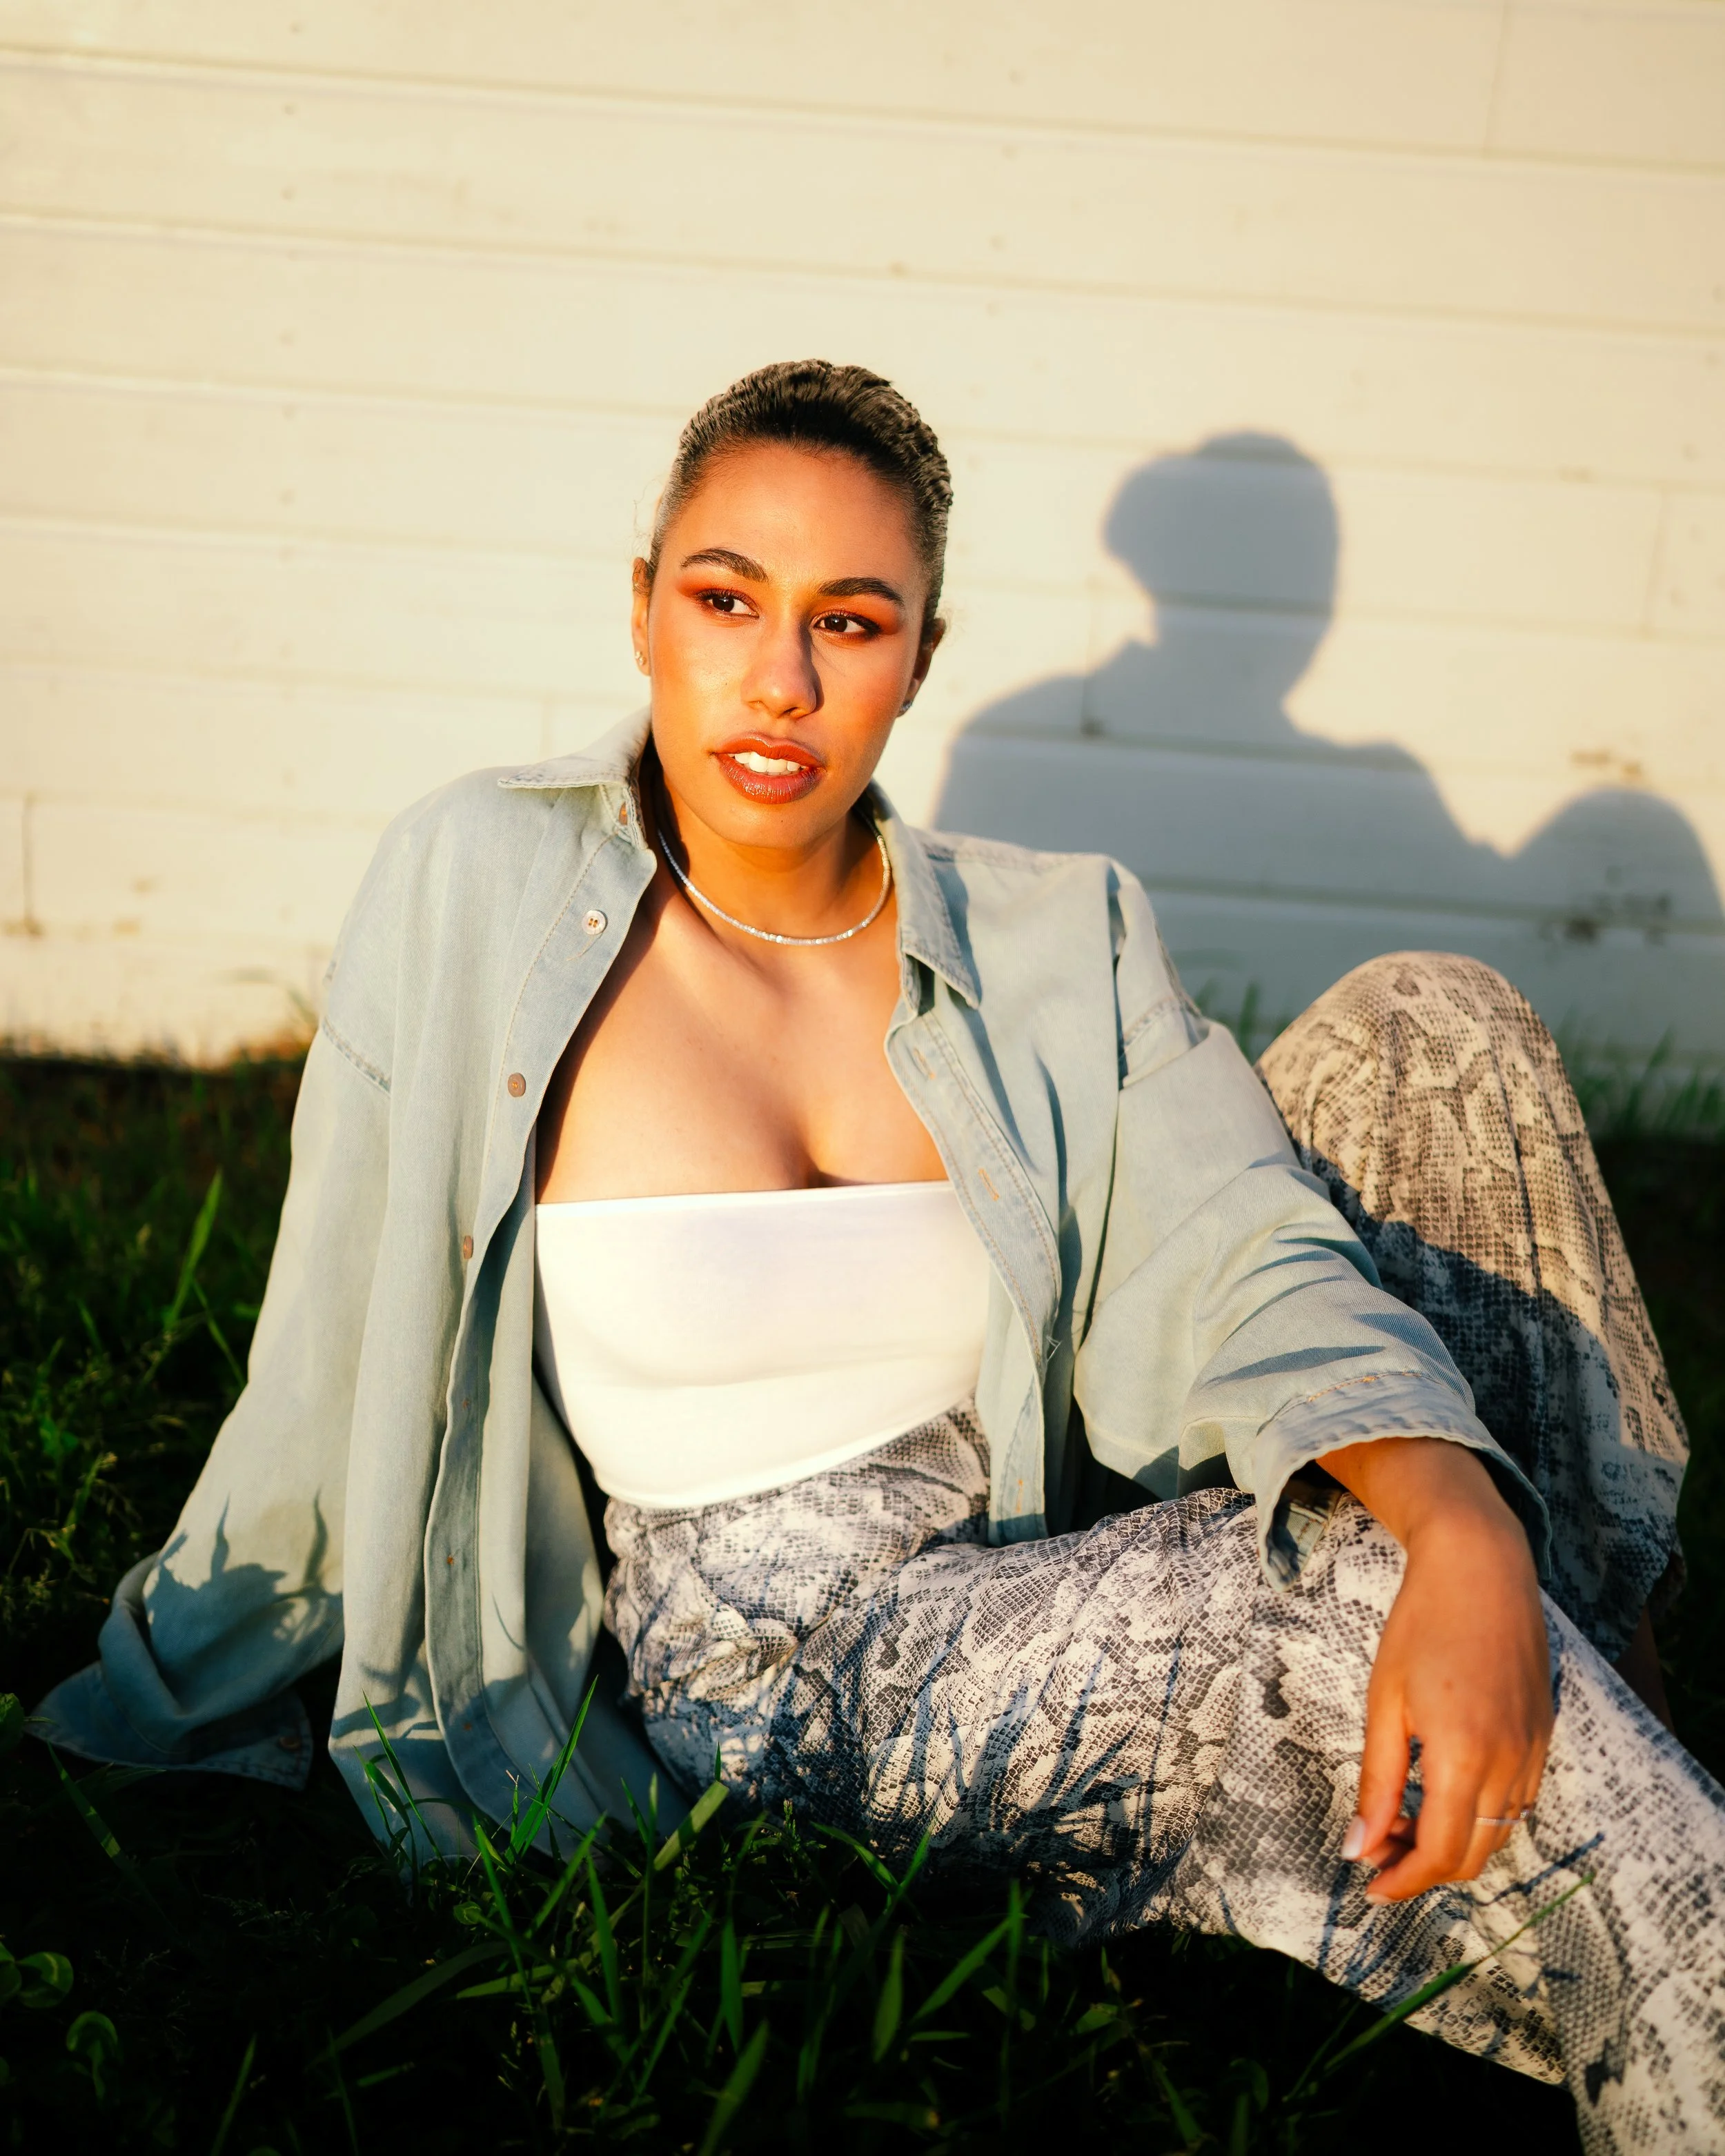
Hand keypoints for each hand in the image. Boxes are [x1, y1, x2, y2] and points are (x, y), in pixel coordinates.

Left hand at [1318, 1438, 1552, 1902]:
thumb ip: (1375, 1780)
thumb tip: (1359, 1848)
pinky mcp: (1544, 1735)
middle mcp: (1508, 1763)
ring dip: (1452, 1841)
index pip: (1439, 1853)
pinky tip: (1441, 1790)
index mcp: (1462, 1756)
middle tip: (1377, 1852)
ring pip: (1498, 1833)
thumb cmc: (1421, 1626)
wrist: (1481, 1568)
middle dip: (1423, 1868)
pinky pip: (1517, 1801)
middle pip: (1472, 1855)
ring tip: (1400, 1818)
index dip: (1403, 1882)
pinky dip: (1480, 1814)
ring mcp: (1533, 1751)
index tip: (1370, 1889)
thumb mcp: (1384, 1703)